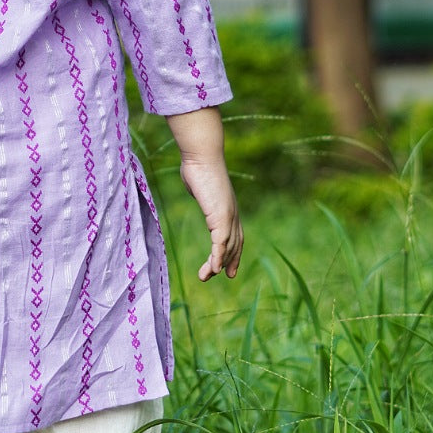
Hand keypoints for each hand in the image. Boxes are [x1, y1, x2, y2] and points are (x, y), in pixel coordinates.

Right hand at [179, 155, 242, 281]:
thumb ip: (201, 190)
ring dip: (217, 264)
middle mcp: (232, 214)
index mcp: (228, 208)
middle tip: (225, 276)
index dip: (233, 252)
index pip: (236, 235)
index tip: (229, 266)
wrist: (202, 155)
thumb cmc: (198, 165)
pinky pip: (221, 242)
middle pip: (234, 244)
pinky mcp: (221, 216)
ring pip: (227, 247)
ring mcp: (228, 216)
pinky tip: (215, 269)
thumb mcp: (200, 182)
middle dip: (230, 261)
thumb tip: (196, 184)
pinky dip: (219, 257)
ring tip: (205, 277)